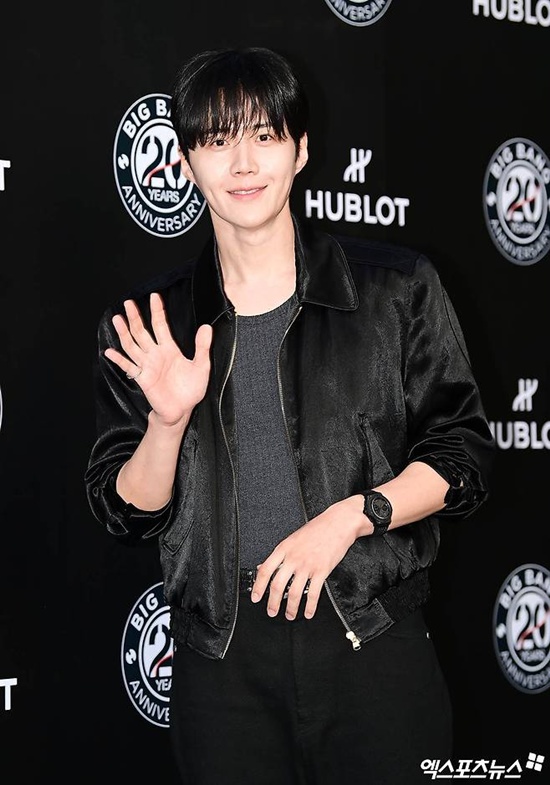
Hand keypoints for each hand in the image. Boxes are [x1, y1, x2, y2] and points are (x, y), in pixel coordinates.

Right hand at [104, 292, 212, 425]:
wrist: (182, 410)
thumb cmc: (191, 389)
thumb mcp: (201, 366)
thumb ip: (202, 347)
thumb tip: (206, 327)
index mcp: (169, 349)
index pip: (161, 326)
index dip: (157, 311)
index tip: (154, 296)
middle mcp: (155, 355)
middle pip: (142, 332)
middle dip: (135, 317)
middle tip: (129, 302)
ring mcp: (147, 365)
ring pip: (132, 345)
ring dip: (124, 333)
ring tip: (117, 318)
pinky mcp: (142, 378)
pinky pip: (128, 367)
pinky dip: (119, 360)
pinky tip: (110, 352)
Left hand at [251, 497, 362, 619]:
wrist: (338, 522)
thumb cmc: (317, 529)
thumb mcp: (293, 538)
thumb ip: (280, 554)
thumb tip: (264, 567)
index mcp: (284, 548)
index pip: (266, 570)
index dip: (258, 586)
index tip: (255, 597)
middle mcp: (294, 558)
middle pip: (277, 585)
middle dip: (272, 603)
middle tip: (271, 611)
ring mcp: (308, 565)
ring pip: (294, 593)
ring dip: (291, 608)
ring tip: (290, 615)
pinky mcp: (322, 571)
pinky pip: (313, 594)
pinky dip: (310, 606)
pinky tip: (308, 612)